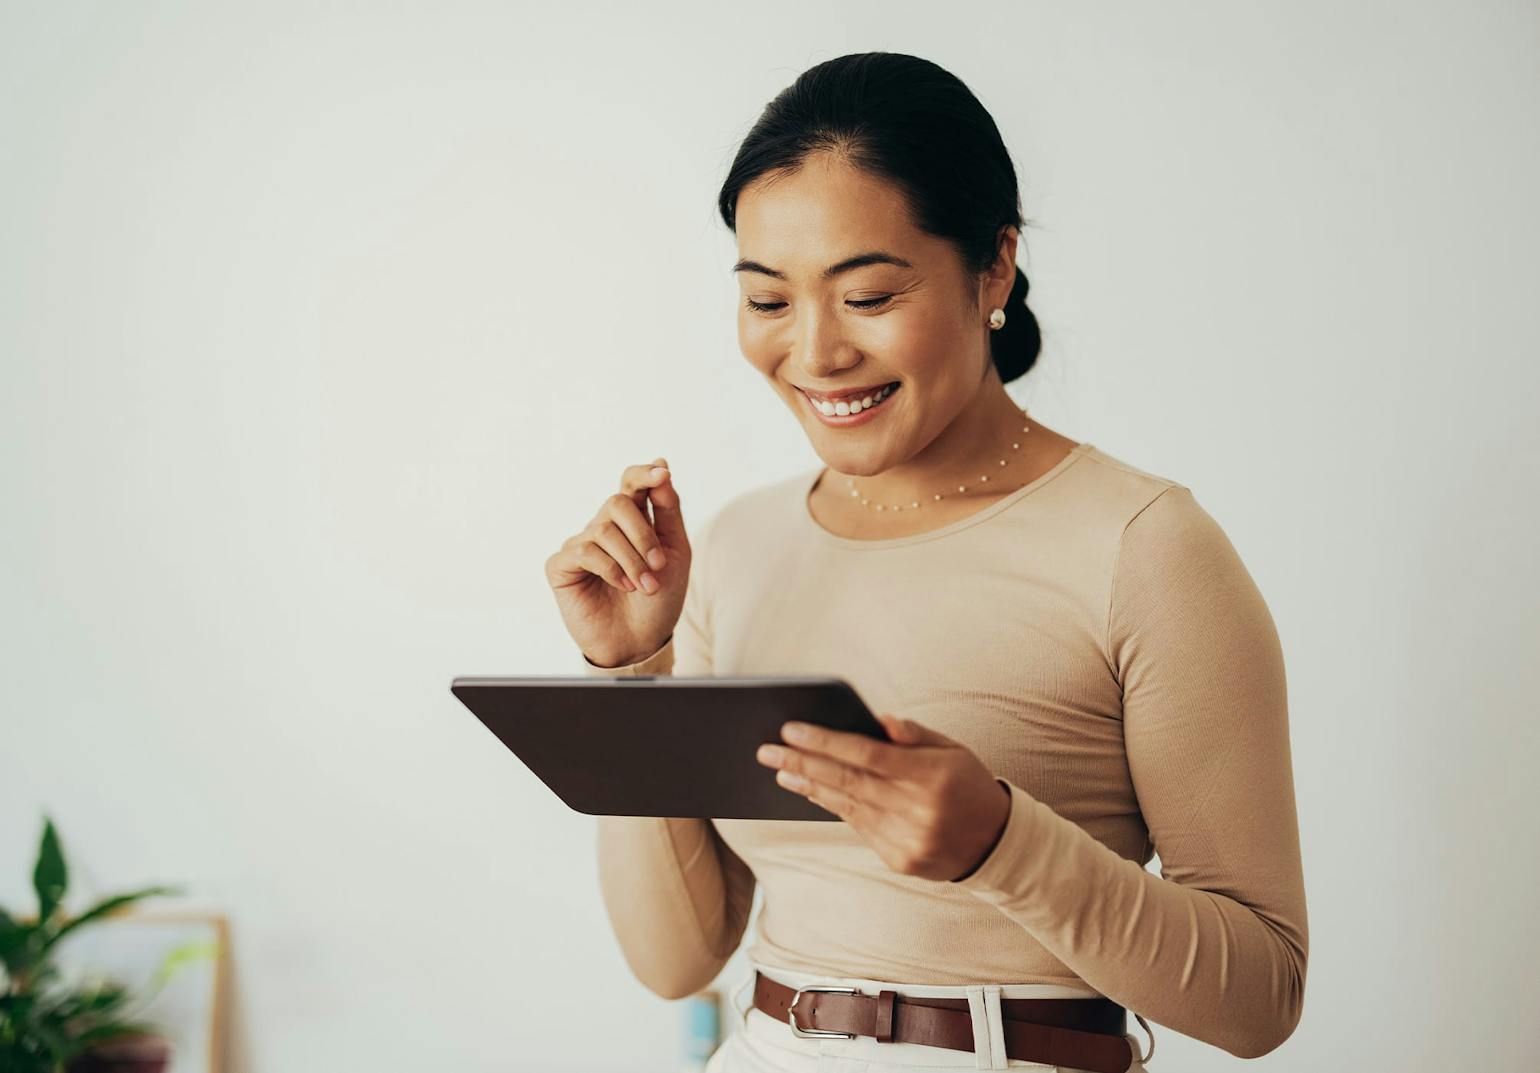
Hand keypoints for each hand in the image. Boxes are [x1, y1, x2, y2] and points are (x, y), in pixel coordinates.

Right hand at [544, 457, 690, 667]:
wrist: (641, 641)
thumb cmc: (659, 598)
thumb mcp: (675, 552)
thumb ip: (669, 510)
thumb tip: (662, 466)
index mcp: (632, 520)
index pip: (631, 482)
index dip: (644, 474)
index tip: (663, 473)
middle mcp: (604, 527)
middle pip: (617, 502)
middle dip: (643, 534)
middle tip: (658, 565)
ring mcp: (580, 544)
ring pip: (604, 530)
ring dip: (632, 560)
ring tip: (645, 586)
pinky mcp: (561, 565)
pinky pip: (585, 551)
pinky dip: (611, 569)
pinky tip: (623, 586)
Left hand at [755, 713, 1012, 882]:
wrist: (996, 843)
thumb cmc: (968, 784)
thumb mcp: (952, 749)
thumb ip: (914, 734)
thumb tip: (879, 721)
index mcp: (931, 775)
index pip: (866, 754)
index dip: (825, 742)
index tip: (791, 729)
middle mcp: (917, 810)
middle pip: (847, 782)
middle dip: (802, 763)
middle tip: (767, 750)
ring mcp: (907, 839)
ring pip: (846, 807)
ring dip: (809, 786)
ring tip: (781, 770)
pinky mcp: (899, 860)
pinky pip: (858, 828)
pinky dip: (833, 807)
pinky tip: (812, 792)